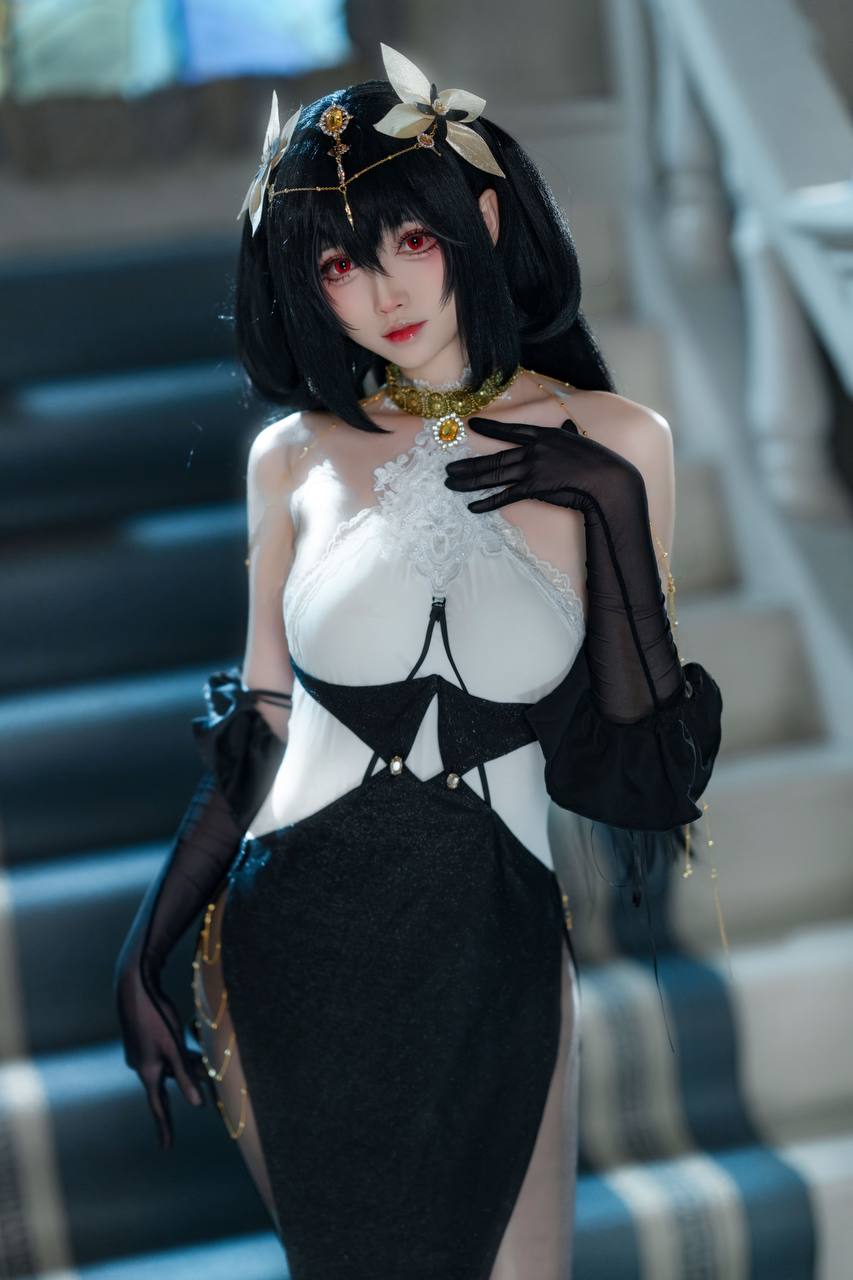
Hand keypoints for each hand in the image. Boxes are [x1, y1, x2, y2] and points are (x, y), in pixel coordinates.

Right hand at [115, 962, 207, 1150]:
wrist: (134, 987)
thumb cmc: (155, 1016)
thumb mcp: (173, 1046)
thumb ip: (186, 1076)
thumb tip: (198, 1105)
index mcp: (148, 1072)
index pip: (158, 1107)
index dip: (165, 1128)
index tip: (167, 1147)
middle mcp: (141, 1066)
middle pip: (170, 1080)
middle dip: (189, 1079)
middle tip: (209, 1076)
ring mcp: (140, 1052)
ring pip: (169, 1064)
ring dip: (186, 1062)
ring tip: (204, 1058)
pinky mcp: (143, 1039)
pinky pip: (164, 1052)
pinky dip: (178, 1050)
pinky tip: (188, 1035)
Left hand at [444, 416, 643, 525]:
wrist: (607, 480)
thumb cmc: (599, 462)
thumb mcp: (579, 440)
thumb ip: (567, 433)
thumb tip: (566, 424)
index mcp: (544, 435)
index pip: (511, 430)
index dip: (490, 427)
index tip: (471, 425)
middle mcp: (533, 449)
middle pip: (494, 457)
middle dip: (467, 464)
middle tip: (447, 469)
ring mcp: (531, 469)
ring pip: (493, 475)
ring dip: (468, 481)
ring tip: (450, 484)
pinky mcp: (533, 488)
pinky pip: (504, 497)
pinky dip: (487, 503)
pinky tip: (472, 507)